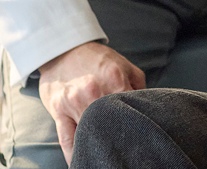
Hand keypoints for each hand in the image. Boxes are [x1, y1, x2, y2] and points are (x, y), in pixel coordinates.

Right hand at [38, 41, 144, 163]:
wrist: (64, 49)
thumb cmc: (97, 60)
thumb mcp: (124, 65)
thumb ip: (138, 86)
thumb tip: (148, 107)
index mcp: (115, 79)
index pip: (130, 109)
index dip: (136, 124)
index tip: (140, 137)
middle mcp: (94, 91)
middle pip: (110, 124)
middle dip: (117, 137)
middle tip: (125, 150)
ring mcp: (74, 102)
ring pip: (89, 134)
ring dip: (97, 145)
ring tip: (107, 157)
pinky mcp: (59, 111)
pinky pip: (67, 140)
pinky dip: (74, 155)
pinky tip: (82, 162)